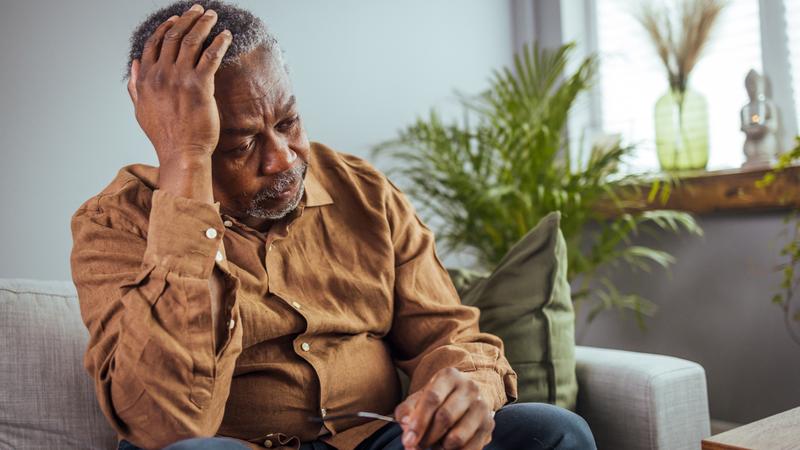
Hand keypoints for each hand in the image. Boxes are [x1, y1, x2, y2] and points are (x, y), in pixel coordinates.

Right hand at [127, 4, 232, 166]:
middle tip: (200, 10)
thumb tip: (133, 66)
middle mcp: (160, 75)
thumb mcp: (141, 110)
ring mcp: (179, 79)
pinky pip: (210, 56)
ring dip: (204, 24)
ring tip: (213, 16)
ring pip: (191, 41)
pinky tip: (226, 36)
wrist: (181, 153)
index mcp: (145, 79)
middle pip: (173, 36)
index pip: (154, 43)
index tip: (177, 18)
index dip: (166, 27)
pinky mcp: (199, 86)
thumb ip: (135, 86)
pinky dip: (219, 42)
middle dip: (188, 19)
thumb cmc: (165, 136)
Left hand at [394, 368, 494, 449]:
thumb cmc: (438, 398)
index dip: (418, 422)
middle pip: (444, 418)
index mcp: (449, 376)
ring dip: (440, 447)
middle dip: (427, 437)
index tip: (408, 440)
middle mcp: (469, 388)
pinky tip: (446, 447)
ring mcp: (481, 406)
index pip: (432, 398)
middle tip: (417, 445)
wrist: (467, 396)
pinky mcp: (489, 425)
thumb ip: (407, 411)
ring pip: (457, 437)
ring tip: (434, 444)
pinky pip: (470, 449)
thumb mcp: (419, 398)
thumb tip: (405, 424)